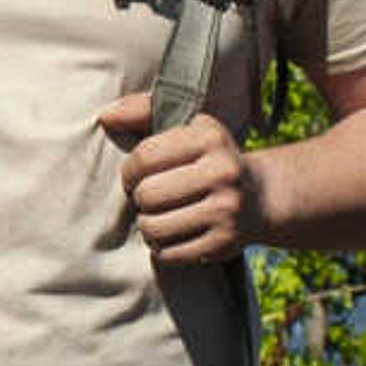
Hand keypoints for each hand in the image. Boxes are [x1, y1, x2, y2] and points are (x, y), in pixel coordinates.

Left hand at [93, 94, 255, 263]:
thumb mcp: (183, 128)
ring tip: (159, 215)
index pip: (145, 157)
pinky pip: (169, 253)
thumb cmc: (205, 159)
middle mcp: (223, 172)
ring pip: (153, 227)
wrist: (259, 195)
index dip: (130, 170)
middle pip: (147, 195)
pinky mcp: (224, 243)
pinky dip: (161, 247)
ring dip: (147, 224)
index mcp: (209, 138)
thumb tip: (106, 117)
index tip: (137, 175)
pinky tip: (172, 234)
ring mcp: (227, 210)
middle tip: (151, 197)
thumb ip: (142, 112)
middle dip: (140, 198)